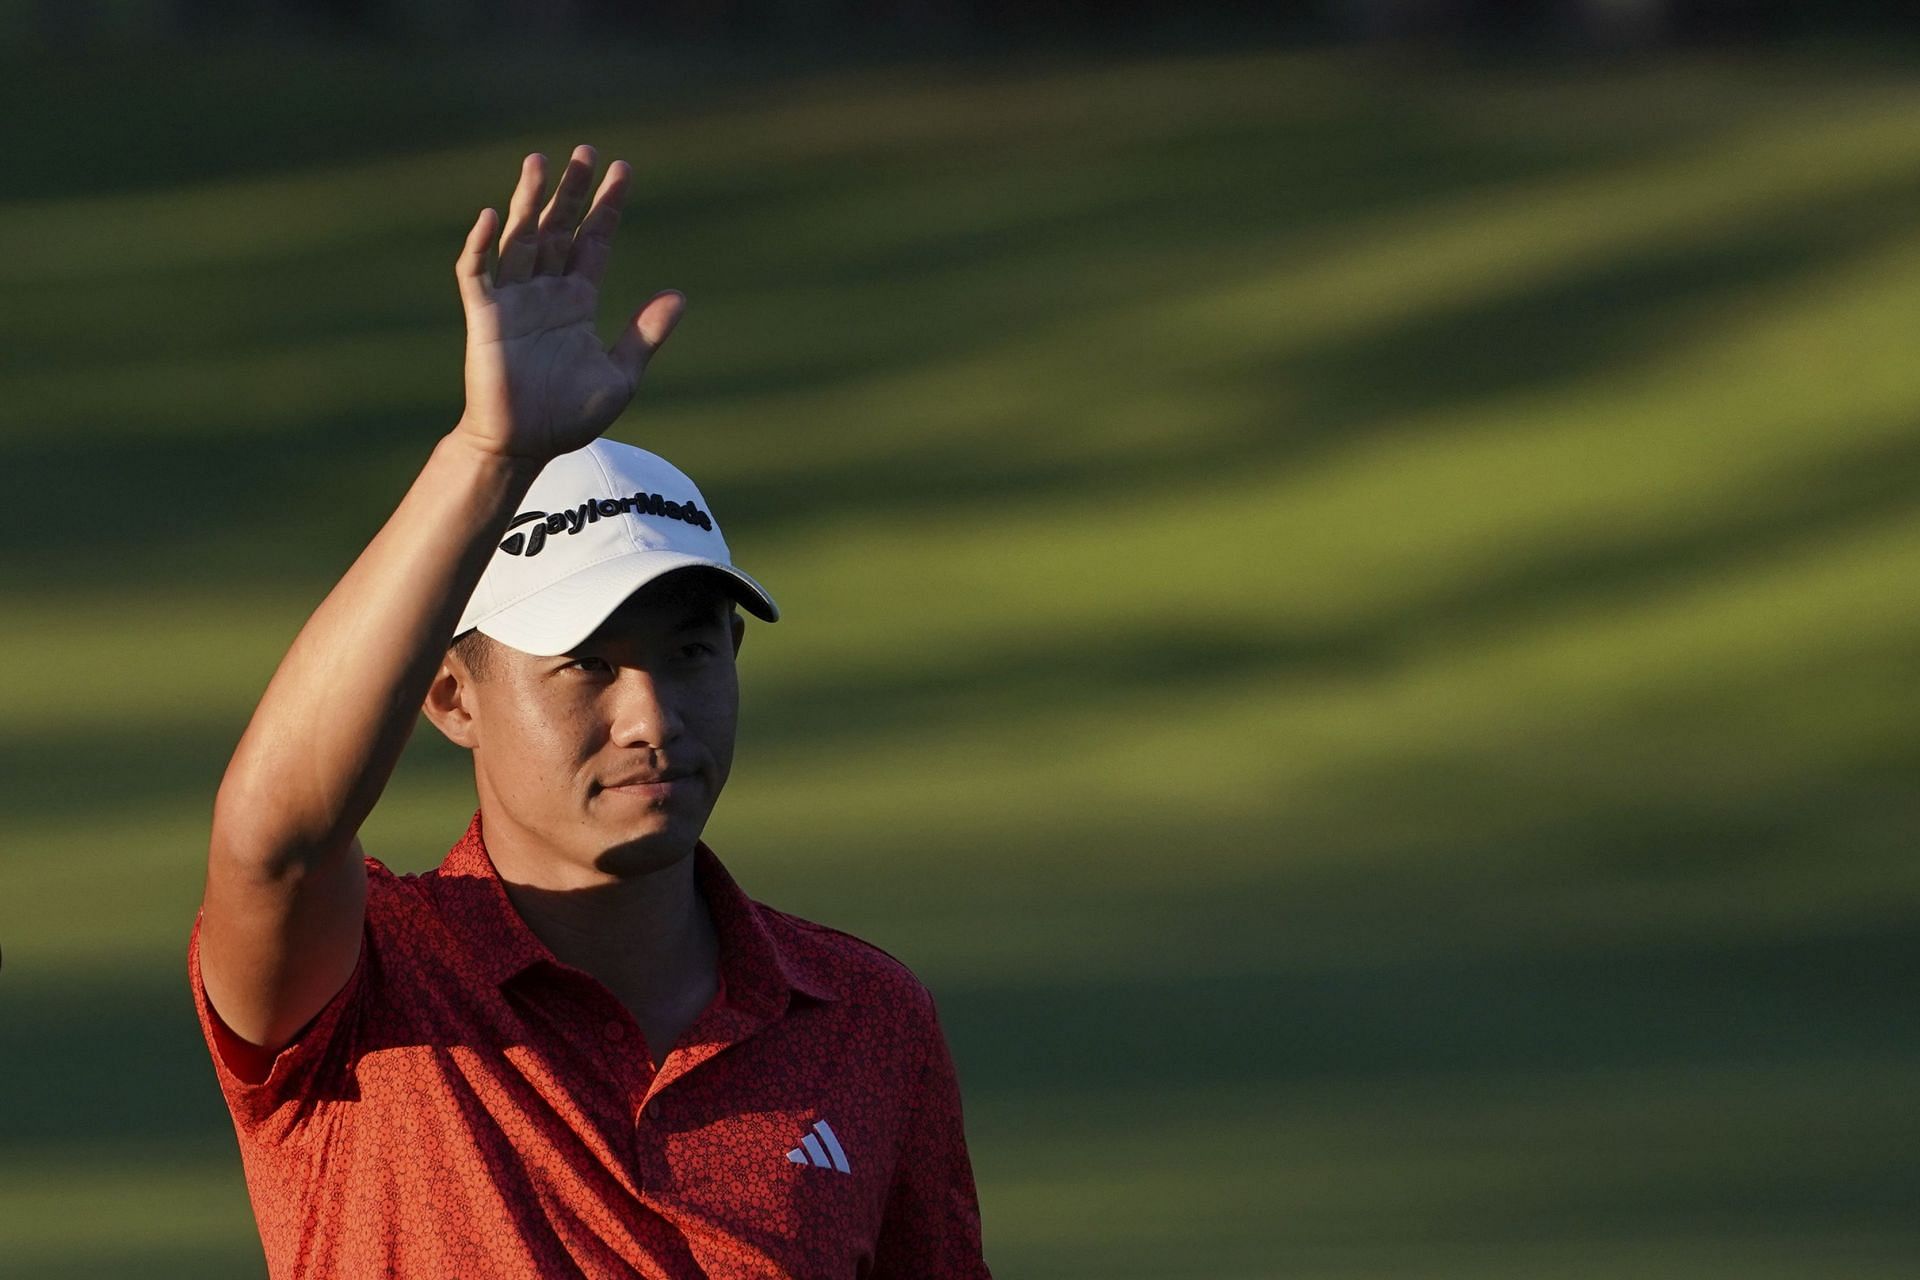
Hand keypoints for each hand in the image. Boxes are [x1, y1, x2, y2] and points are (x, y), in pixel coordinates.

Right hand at [453, 146, 685, 459]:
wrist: (525, 446)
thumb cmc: (570, 416)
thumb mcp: (621, 374)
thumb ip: (645, 333)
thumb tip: (679, 296)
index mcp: (577, 302)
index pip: (594, 242)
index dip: (607, 207)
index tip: (622, 170)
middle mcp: (545, 293)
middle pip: (559, 228)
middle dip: (572, 191)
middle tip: (586, 152)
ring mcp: (513, 301)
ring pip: (521, 238)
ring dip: (528, 201)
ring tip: (541, 162)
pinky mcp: (484, 318)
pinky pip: (477, 273)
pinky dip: (481, 245)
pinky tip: (492, 216)